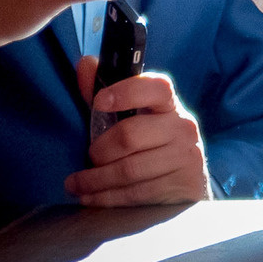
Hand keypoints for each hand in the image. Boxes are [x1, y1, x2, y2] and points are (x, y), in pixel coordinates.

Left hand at [67, 56, 212, 205]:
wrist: (186, 182)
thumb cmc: (151, 143)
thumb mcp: (132, 117)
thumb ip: (104, 91)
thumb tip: (85, 63)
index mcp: (169, 104)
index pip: (156, 88)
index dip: (127, 91)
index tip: (99, 102)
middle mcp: (183, 127)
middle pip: (131, 135)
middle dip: (100, 150)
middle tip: (89, 156)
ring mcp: (186, 157)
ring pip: (129, 170)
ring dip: (96, 179)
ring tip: (76, 184)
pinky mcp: (183, 185)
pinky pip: (136, 193)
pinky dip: (107, 197)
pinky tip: (90, 198)